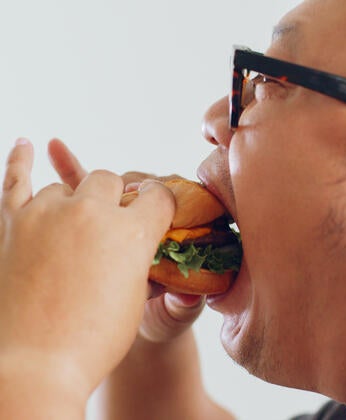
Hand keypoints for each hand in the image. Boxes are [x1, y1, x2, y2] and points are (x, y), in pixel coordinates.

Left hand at [0, 139, 174, 397]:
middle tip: (114, 222)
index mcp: (132, 234)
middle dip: (118, 197)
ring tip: (75, 221)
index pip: (159, 196)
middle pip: (112, 179)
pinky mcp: (14, 221)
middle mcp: (92, 213)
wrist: (36, 366)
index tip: (157, 209)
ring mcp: (49, 213)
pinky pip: (15, 178)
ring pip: (69, 184)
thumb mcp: (136, 297)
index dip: (161, 203)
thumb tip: (142, 239)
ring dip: (77, 199)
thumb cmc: (95, 339)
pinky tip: (25, 144)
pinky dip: (20, 160)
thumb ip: (143, 258)